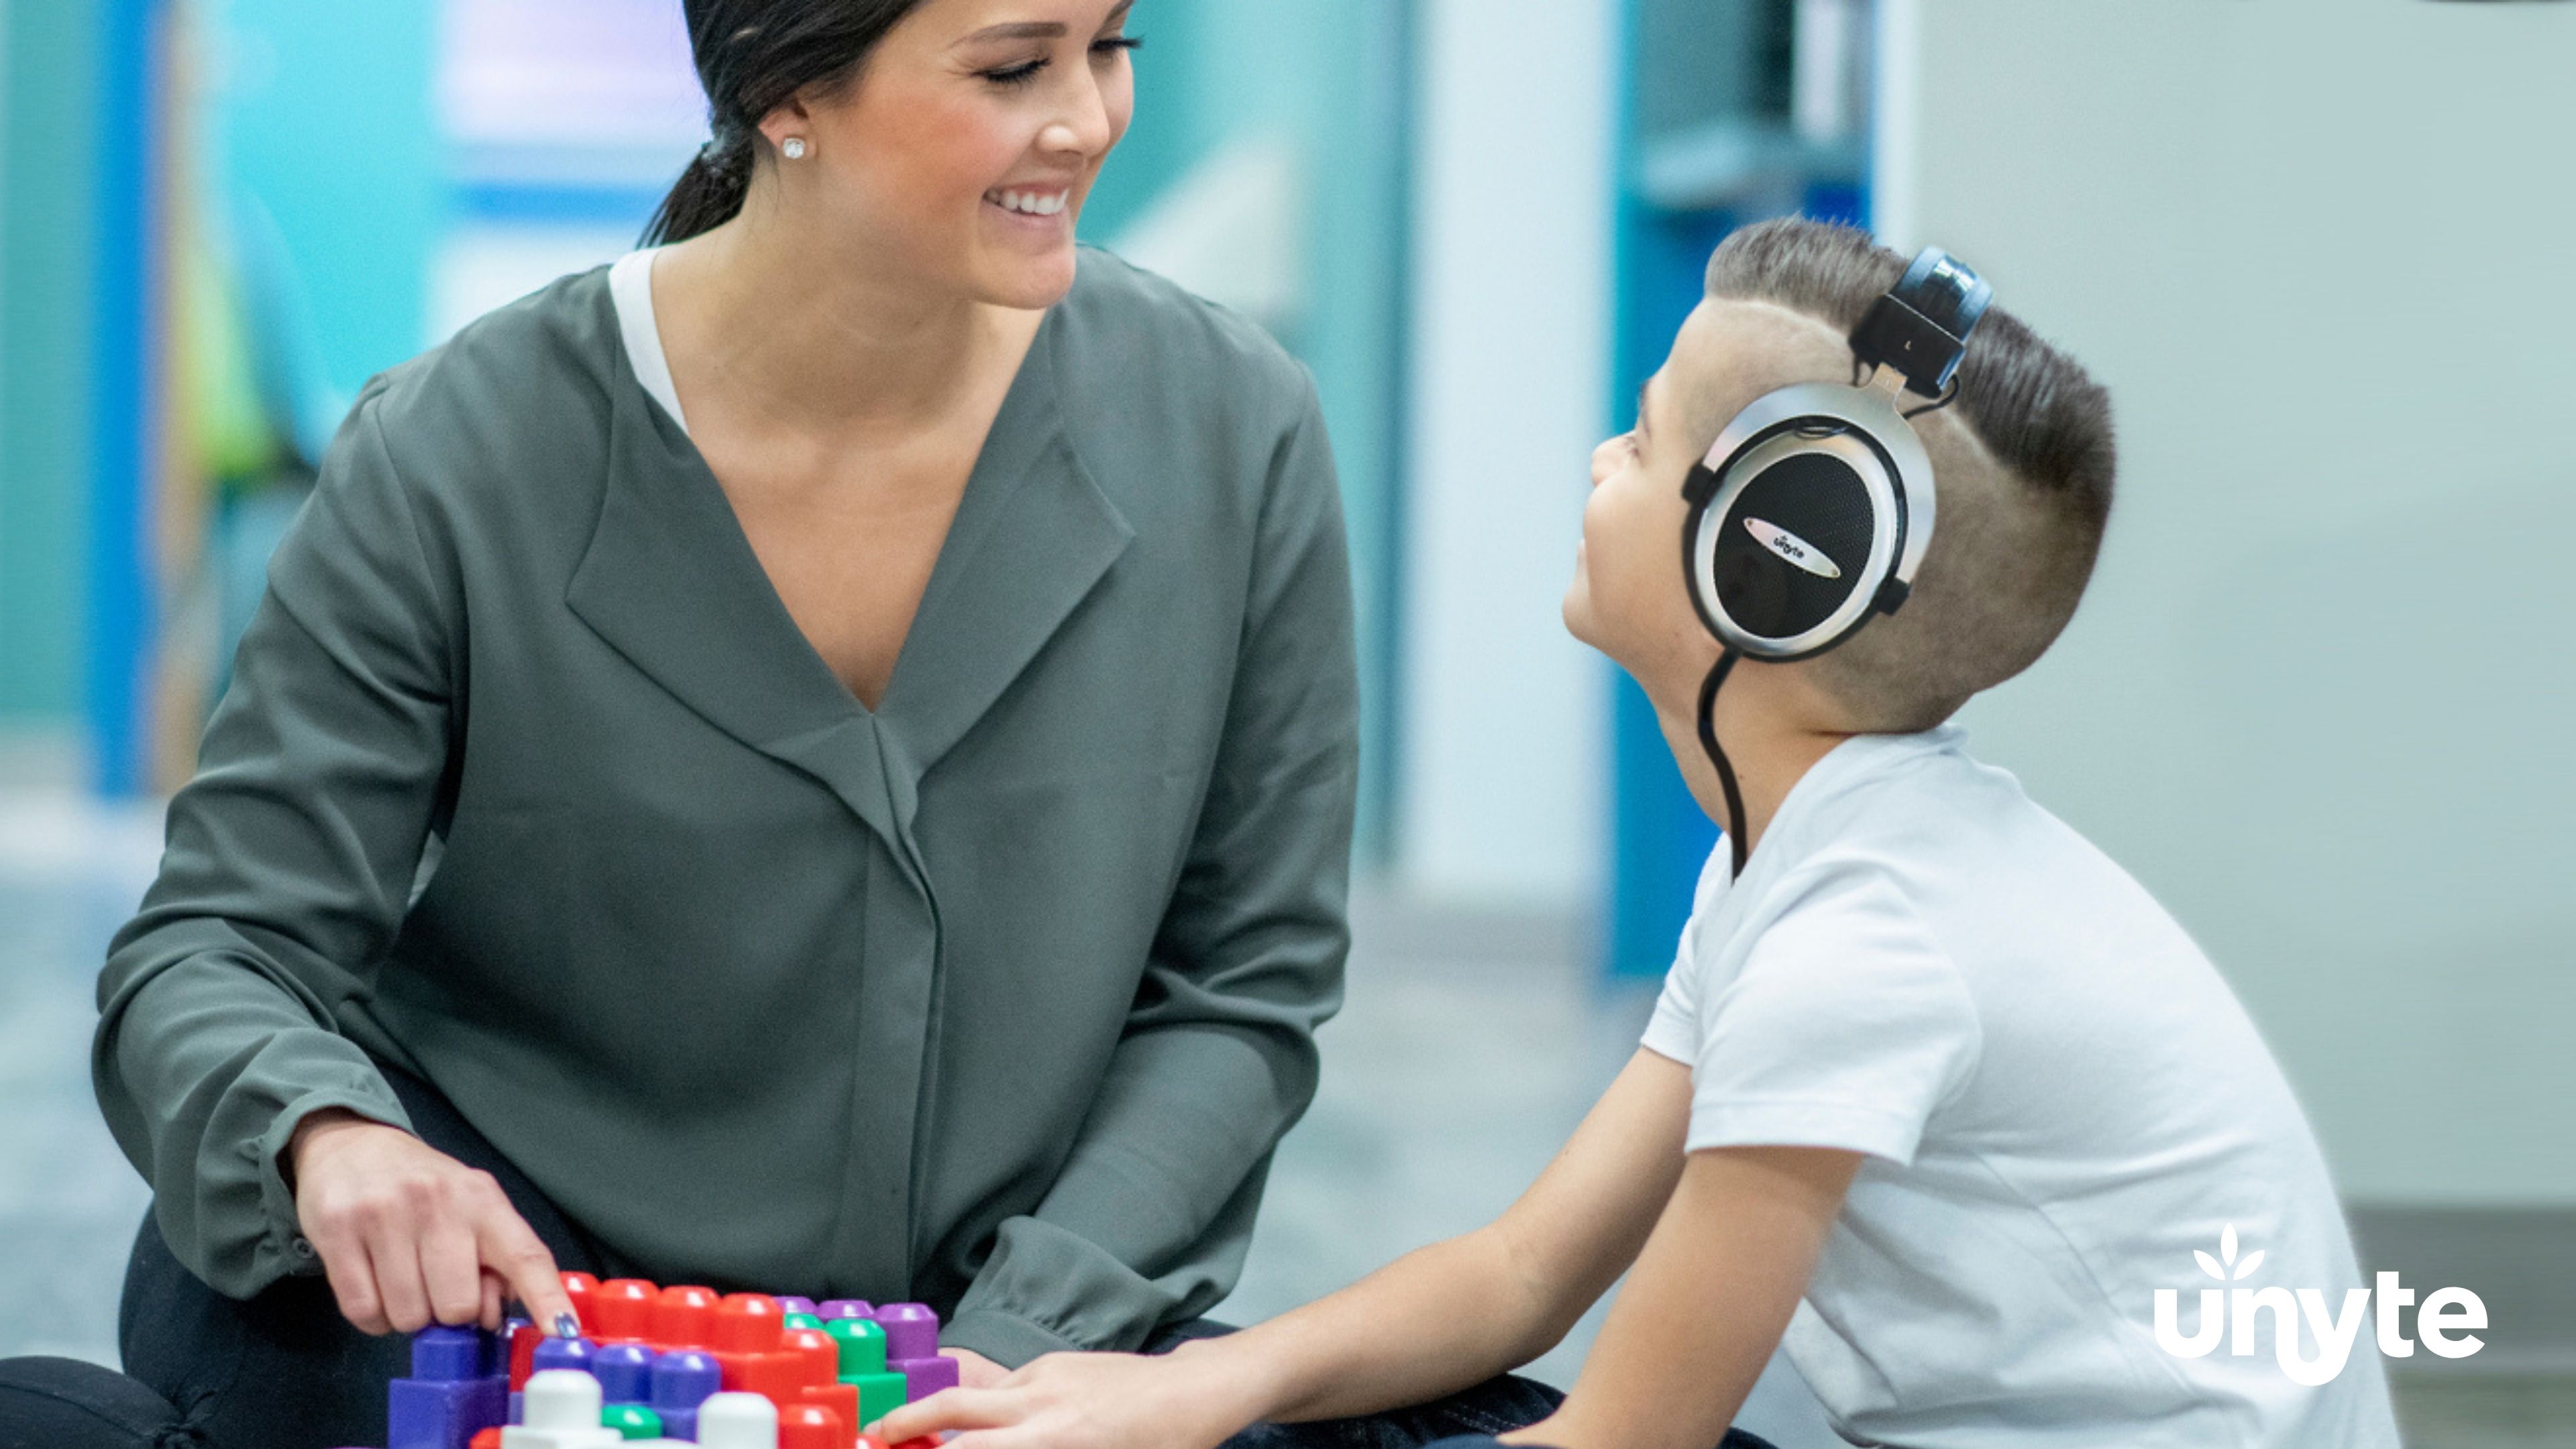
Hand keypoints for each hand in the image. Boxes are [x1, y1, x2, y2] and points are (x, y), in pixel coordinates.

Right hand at [289, 1108, 575, 1335]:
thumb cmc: (425, 1191)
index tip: (564, 1334)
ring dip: (407, 1314)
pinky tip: (376, 1286)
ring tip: (404, 1278)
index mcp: (483, 1200)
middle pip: (458, 1307)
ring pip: (408, 1316)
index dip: (546, 1299)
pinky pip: (363, 1312)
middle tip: (436, 1284)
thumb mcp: (472, 1211)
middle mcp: (437, 1202)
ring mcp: (384, 1215)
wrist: (354, 1147)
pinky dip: (373, 1317)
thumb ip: (496, 1263)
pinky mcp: (337, 1231)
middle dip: (449, 1312)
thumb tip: (493, 1319)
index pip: (525, 1255)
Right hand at [874, 1341, 1269, 1448]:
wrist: (1195, 1392)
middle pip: (952, 1406)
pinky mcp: (1055, 1361)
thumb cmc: (1162, 1444)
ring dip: (951, 1415)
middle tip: (873, 1437)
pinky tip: (1011, 1426)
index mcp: (1053, 1439)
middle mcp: (1040, 1403)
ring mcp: (1046, 1374)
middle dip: (905, 1423)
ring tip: (924, 1435)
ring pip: (979, 1395)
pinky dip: (999, 1408)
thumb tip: (990, 1448)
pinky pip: (1012, 1386)